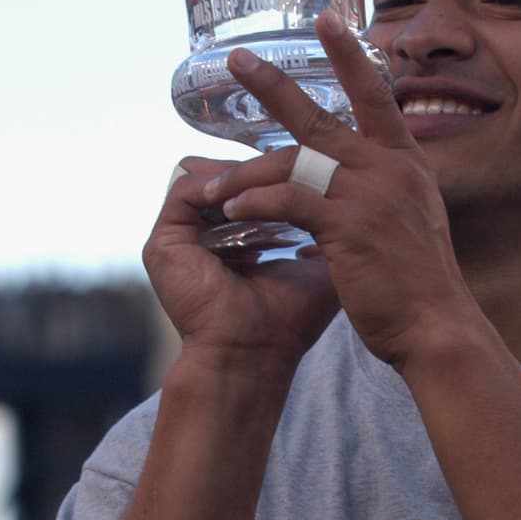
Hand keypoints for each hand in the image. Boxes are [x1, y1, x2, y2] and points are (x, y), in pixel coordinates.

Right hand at [143, 155, 337, 370]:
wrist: (257, 357)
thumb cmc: (288, 321)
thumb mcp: (316, 266)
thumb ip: (327, 230)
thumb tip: (358, 199)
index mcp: (230, 240)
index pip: (244, 187)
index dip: (274, 171)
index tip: (309, 163)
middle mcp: (200, 234)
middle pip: (222, 175)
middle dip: (258, 166)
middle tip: (293, 162)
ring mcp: (178, 237)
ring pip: (203, 175)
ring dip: (240, 173)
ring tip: (273, 178)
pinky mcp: (163, 242)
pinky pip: (186, 189)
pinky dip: (220, 183)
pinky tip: (250, 193)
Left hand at [202, 13, 476, 367]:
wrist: (435, 326)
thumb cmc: (417, 287)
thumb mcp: (408, 223)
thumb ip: (380, 195)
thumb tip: (349, 188)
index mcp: (405, 163)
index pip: (375, 96)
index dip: (349, 57)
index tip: (326, 21)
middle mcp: (390, 167)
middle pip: (322, 117)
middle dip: (275, 87)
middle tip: (238, 60)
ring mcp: (370, 193)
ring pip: (294, 163)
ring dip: (246, 174)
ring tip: (209, 186)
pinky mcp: (349, 224)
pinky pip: (290, 200)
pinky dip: (256, 202)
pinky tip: (231, 211)